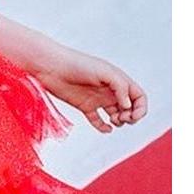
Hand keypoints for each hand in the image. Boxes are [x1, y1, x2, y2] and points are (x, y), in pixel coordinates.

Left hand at [29, 47, 147, 134]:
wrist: (52, 67)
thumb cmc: (78, 64)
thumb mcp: (104, 72)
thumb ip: (120, 87)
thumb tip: (128, 106)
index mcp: (118, 81)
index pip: (139, 97)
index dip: (141, 108)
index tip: (132, 114)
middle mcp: (110, 90)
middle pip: (130, 108)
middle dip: (131, 117)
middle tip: (121, 117)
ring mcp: (98, 99)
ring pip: (116, 115)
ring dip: (119, 122)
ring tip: (113, 120)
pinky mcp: (85, 106)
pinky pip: (98, 120)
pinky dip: (104, 127)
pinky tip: (106, 128)